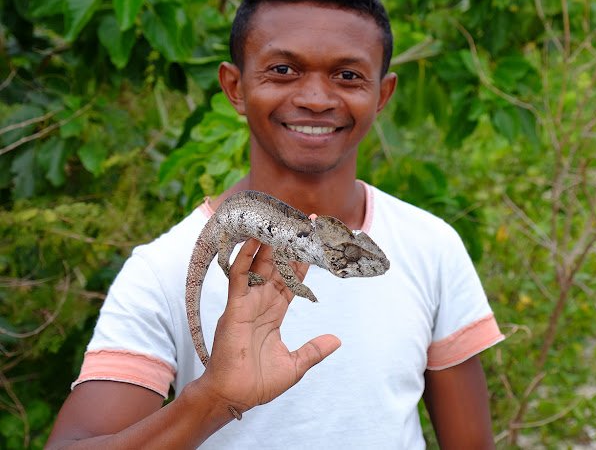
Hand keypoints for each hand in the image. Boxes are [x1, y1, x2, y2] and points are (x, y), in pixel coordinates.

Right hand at [194, 239, 340, 417]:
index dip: (304, 262)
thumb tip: (337, 339)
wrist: (234, 397)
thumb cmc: (259, 383)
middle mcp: (261, 303)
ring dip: (272, 245)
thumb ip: (314, 349)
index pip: (293, 281)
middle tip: (305, 222)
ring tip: (284, 221)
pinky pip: (239, 278)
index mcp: (274, 313)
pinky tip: (254, 242)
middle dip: (291, 245)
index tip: (317, 244)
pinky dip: (246, 259)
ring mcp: (247, 303)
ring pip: (260, 266)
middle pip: (279, 267)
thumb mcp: (295, 365)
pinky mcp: (234, 308)